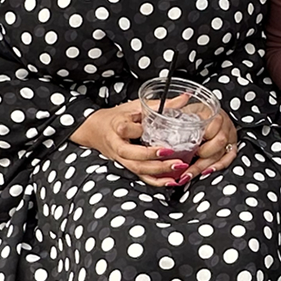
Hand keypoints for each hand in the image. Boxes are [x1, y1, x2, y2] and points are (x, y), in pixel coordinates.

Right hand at [70, 102, 188, 186]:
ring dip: (158, 171)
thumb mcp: (137, 105)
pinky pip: (140, 177)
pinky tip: (170, 182)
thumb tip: (184, 98)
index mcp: (117, 126)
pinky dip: (155, 181)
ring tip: (178, 168)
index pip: (124, 129)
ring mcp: (121, 158)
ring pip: (137, 168)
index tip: (152, 127)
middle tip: (174, 156)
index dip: (137, 130)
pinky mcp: (127, 165)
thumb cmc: (118, 116)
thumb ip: (161, 104)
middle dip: (154, 158)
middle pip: (133, 155)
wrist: (96, 129)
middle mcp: (118, 145)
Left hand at [180, 110, 239, 183]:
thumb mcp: (186, 108)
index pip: (212, 127)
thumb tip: (159, 112)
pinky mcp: (231, 145)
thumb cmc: (198, 110)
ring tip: (189, 174)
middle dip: (203, 156)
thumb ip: (176, 110)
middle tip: (187, 162)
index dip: (202, 139)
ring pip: (222, 153)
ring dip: (205, 166)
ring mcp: (229, 136)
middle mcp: (224, 125)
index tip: (189, 147)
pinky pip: (229, 158)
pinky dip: (218, 166)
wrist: (211, 111)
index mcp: (213, 114)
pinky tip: (206, 171)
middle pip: (219, 142)